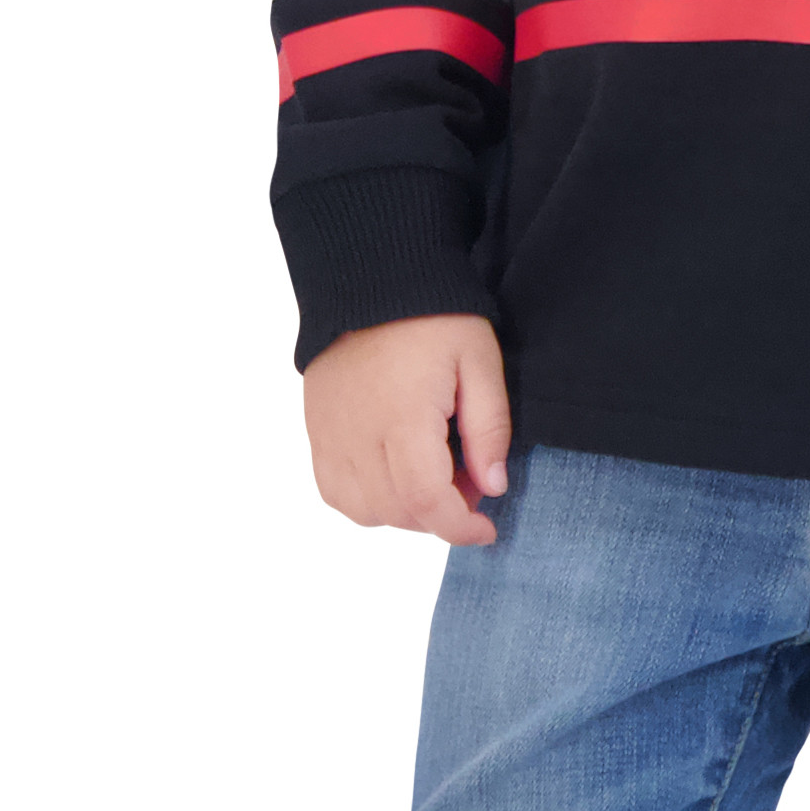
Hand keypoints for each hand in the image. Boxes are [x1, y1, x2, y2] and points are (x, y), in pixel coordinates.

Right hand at [303, 313, 511, 548]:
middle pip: (397, 511)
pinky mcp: (316, 430)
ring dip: (404, 513)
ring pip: (363, 510)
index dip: (459, 527)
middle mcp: (358, 433)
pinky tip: (394, 478)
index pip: (426, 500)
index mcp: (403, 417)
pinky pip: (334, 491)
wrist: (371, 280)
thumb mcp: (480, 360)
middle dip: (440, 516)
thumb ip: (489, 427)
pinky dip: (366, 502)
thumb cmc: (433, 317)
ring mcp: (330, 434)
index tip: (486, 529)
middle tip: (469, 483)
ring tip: (433, 478)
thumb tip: (493, 487)